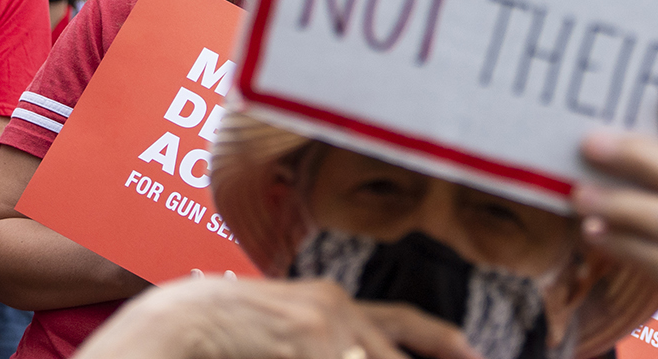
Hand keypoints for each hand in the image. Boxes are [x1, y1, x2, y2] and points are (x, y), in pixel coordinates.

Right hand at [76, 276, 479, 358]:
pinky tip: (310, 357)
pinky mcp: (309, 346)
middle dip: (432, 357)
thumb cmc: (232, 333)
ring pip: (372, 358)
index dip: (444, 341)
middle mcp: (337, 310)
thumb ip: (327, 342)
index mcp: (334, 303)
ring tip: (371, 355)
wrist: (184, 321)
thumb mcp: (290, 330)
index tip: (473, 354)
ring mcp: (324, 331)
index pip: (404, 322)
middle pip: (396, 350)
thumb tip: (358, 351)